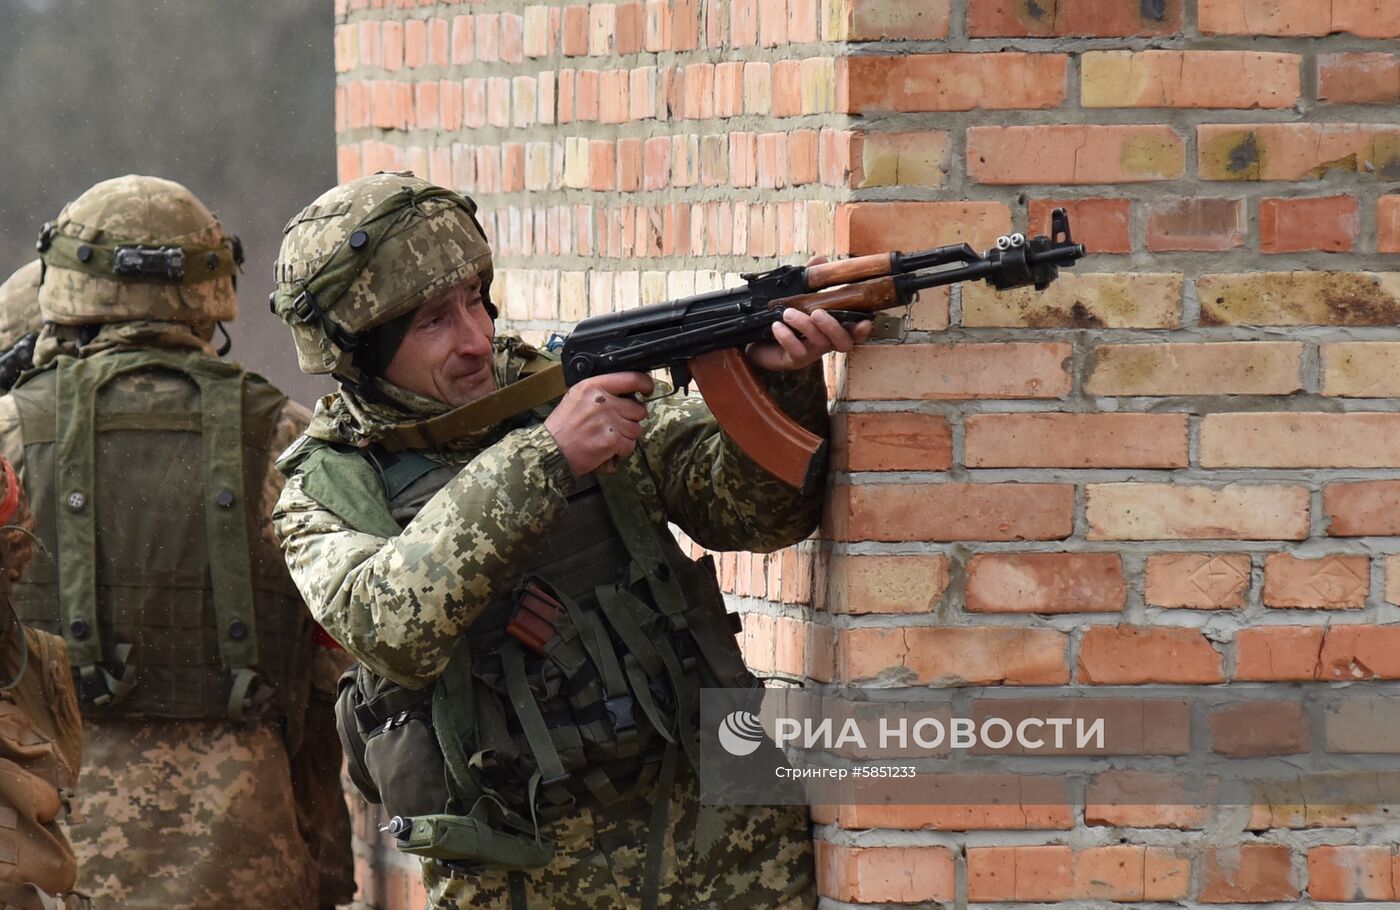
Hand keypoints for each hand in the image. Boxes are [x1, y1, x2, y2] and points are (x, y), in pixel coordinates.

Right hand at [544, 371, 653, 474]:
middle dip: (631, 419)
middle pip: (638, 409)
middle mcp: (603, 401)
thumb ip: (601, 391)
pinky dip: (621, 450)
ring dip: (626, 436)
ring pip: (636, 429)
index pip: (630, 378)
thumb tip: (627, 393)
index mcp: (594, 386)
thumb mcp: (577, 396)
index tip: (647, 388)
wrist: (552, 448)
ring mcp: (608, 421)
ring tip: (608, 436)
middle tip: (616, 424)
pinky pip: (629, 445)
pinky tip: (608, 448)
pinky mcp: (611, 440)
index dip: (645, 383)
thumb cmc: (563, 425)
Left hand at [744, 256, 871, 372]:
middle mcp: (825, 341)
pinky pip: (796, 352)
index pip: (853, 331)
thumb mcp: (797, 295)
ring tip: (788, 313)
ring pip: (820, 344)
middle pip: (843, 342)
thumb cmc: (784, 317)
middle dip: (833, 326)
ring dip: (805, 326)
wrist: (758, 339)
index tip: (865, 321)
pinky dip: (787, 337)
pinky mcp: (793, 360)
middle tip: (817, 313)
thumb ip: (811, 279)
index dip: (861, 328)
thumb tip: (821, 259)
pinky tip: (777, 326)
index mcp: (831, 327)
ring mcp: (810, 353)